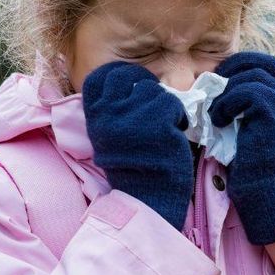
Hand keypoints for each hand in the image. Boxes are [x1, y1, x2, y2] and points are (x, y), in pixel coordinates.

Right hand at [82, 60, 194, 230]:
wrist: (146, 198)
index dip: (120, 75)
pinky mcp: (157, 123)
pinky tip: (174, 134)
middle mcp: (109, 113)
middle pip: (129, 76)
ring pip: (155, 90)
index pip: (101, 76)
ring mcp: (132, 117)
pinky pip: (173, 104)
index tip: (132, 88)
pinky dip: (179, 118)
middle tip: (153, 105)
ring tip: (162, 128)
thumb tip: (131, 84)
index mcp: (95, 116)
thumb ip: (112, 109)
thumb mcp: (108, 136)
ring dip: (164, 106)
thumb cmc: (131, 166)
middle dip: (144, 86)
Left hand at [209, 51, 274, 244]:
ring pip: (250, 76)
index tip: (219, 80)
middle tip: (213, 94)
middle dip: (230, 73)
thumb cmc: (245, 160)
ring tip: (215, 113)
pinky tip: (218, 120)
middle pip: (257, 63)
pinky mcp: (274, 114)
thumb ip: (240, 99)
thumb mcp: (243, 123)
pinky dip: (227, 103)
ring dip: (225, 92)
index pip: (265, 61)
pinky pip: (247, 91)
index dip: (239, 62)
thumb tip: (213, 78)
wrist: (260, 190)